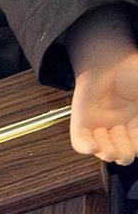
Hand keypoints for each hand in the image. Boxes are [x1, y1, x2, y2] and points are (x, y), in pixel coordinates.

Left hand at [67, 12, 137, 163]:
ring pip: (104, 151)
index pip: (137, 145)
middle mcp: (119, 130)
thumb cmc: (134, 73)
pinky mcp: (81, 124)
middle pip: (122, 153)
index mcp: (137, 125)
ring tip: (113, 142)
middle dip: (125, 153)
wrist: (111, 60)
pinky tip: (94, 147)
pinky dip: (87, 148)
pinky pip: (81, 143)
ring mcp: (100, 128)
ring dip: (109, 151)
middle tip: (127, 146)